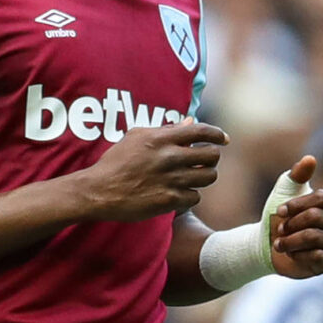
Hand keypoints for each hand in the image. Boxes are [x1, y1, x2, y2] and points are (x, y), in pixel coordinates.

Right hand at [74, 119, 225, 220]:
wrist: (99, 191)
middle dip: (212, 159)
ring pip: (207, 178)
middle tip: (205, 162)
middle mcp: (169, 158)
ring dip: (203, 178)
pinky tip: (180, 194)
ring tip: (193, 178)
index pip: (201, 131)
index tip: (224, 139)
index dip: (217, 134)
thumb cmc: (116, 162)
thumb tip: (190, 122)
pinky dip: (190, 196)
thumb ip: (165, 130)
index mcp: (161, 139)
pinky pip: (195, 197)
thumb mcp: (136, 137)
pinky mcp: (168, 201)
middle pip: (211, 156)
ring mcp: (170, 180)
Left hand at [268, 154, 322, 278]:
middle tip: (280, 229)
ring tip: (280, 243)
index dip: (297, 204)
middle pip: (315, 217)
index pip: (321, 198)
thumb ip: (297, 175)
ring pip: (313, 237)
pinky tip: (292, 254)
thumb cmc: (280, 217)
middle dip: (291, 224)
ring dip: (290, 240)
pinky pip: (316, 256)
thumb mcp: (284, 191)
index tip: (280, 210)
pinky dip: (297, 254)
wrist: (268, 247)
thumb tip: (310, 159)